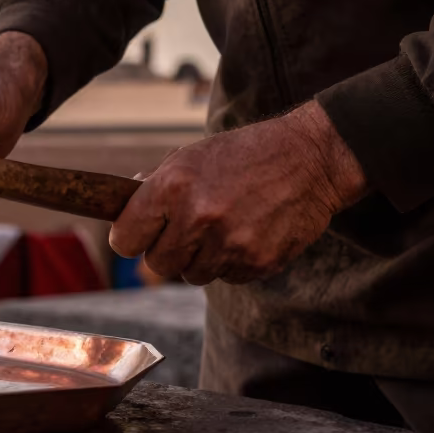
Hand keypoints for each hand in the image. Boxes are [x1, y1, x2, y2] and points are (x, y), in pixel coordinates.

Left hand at [109, 100, 367, 285]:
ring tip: (222, 227)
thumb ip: (155, 186)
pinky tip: (246, 233)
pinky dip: (232, 262)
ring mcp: (229, 243)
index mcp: (172, 187)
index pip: (125, 240)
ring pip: (193, 274)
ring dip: (201, 258)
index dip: (131, 238)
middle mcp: (198, 217)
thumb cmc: (244, 154)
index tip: (140, 234)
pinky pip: (228, 277)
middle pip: (158, 264)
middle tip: (187, 230)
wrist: (310, 159)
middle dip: (167, 250)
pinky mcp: (258, 262)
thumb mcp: (191, 156)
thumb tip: (123, 210)